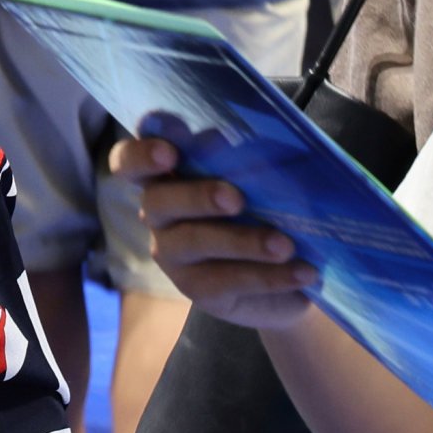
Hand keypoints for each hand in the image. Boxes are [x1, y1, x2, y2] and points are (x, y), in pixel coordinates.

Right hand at [106, 131, 322, 329]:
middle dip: (197, 196)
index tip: (169, 152)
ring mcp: (173, 255)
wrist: (287, 272)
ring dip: (242, 241)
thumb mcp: (259, 180)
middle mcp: (159, 214)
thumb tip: (236, 141)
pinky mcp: (198, 291)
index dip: (140, 154)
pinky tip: (302, 272)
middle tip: (236, 199)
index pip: (130, 161)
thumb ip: (244, 158)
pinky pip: (227, 281)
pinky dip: (268, 276)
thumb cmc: (264, 207)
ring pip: (195, 243)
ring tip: (285, 245)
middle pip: (158, 201)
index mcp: (166, 177)